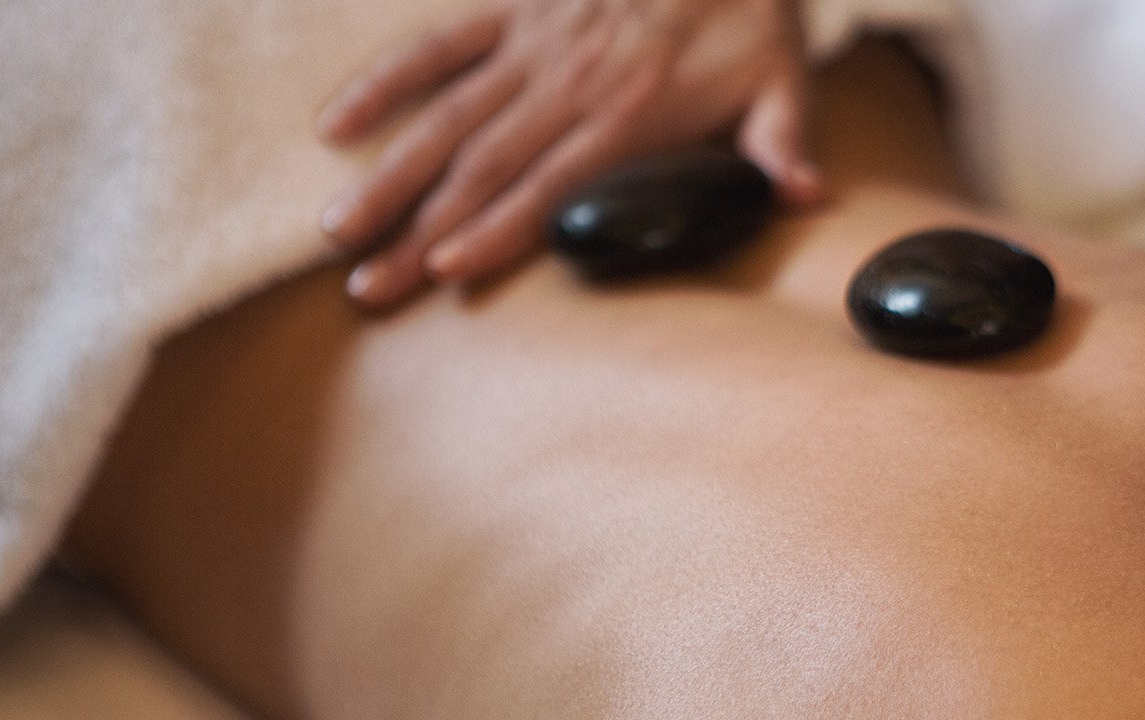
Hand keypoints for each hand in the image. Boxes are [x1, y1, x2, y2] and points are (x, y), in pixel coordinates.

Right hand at [317, 0, 820, 305]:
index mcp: (631, 113)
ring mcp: (535, 45)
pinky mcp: (515, 11)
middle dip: (422, 231)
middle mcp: (571, 83)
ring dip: (392, 174)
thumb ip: (783, 145)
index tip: (445, 271)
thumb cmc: (751, 17)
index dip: (497, 229)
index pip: (552, 184)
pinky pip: (439, 45)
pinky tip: (337, 126)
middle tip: (370, 287)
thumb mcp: (784, 82)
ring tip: (339, 231)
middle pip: (484, 166)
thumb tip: (807, 196)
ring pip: (447, 117)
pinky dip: (386, 81)